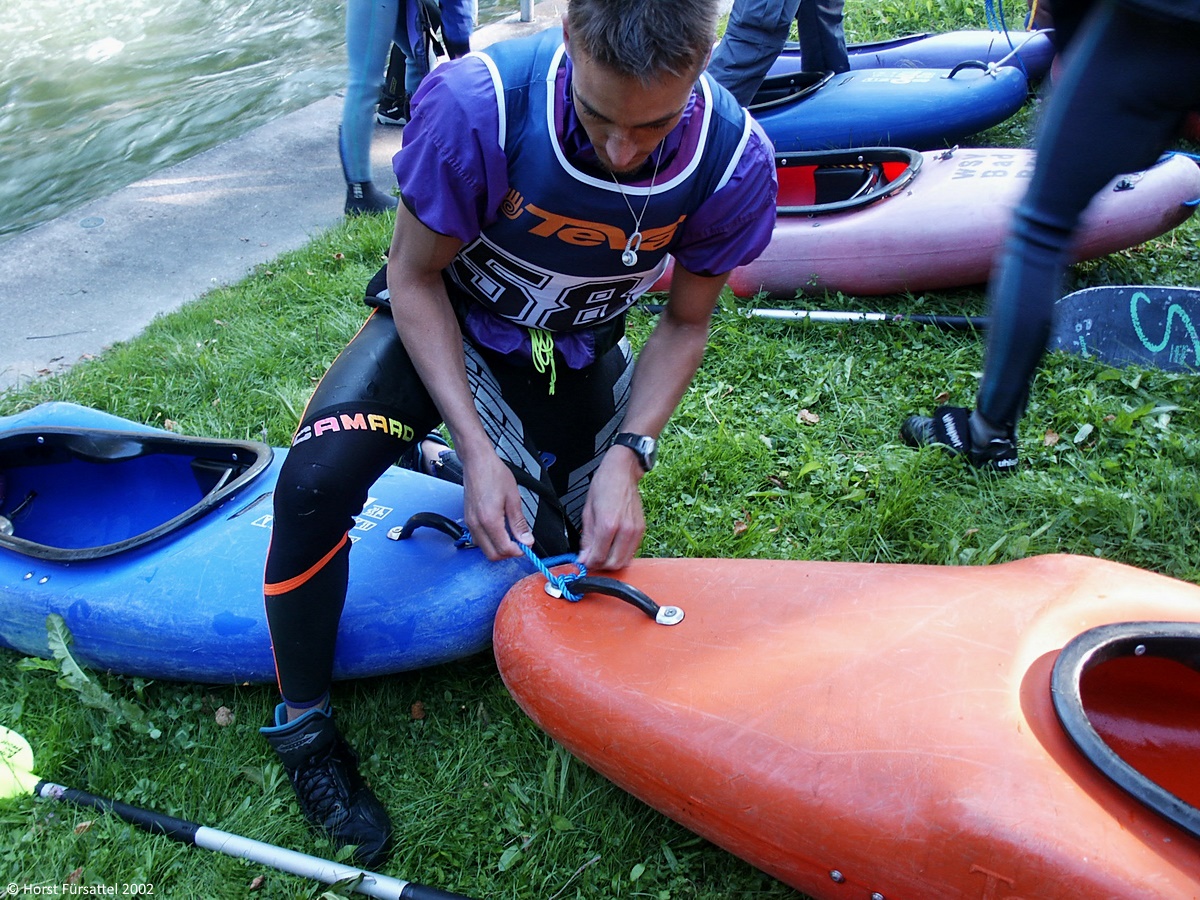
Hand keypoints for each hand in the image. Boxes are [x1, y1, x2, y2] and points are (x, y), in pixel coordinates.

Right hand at [461, 450, 533, 560]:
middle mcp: (476, 524)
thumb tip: (526, 540)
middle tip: (520, 543)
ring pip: (484, 549)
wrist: (477, 462)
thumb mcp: (513, 498)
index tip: (526, 545)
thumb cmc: (493, 474)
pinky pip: (478, 539)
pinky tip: (500, 530)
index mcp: (489, 520)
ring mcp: (470, 523)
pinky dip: (490, 540)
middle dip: (508, 553)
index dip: (518, 551)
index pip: (504, 549)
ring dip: (498, 547)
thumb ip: (519, 523)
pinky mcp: (468, 519)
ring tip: (511, 535)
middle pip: (492, 554)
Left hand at [576, 447, 645, 569]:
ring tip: (602, 554)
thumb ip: (586, 538)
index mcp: (608, 525)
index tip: (583, 562)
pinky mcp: (642, 530)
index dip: (588, 564)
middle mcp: (624, 530)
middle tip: (591, 559)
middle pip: (613, 564)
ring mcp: (635, 531)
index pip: (598, 557)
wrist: (622, 472)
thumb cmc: (604, 486)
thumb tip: (584, 557)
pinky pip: (632, 552)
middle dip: (600, 566)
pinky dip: (621, 554)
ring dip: (611, 562)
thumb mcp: (587, 512)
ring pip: (624, 561)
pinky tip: (612, 547)